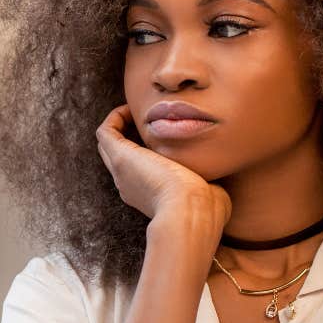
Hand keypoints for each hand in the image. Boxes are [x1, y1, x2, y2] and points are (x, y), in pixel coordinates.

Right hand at [95, 104, 230, 230]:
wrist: (190, 214)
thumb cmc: (205, 210)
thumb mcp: (208, 193)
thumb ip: (209, 185)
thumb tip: (217, 182)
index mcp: (148, 195)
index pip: (139, 169)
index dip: (146, 149)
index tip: (164, 134)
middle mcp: (130, 183)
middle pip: (117, 156)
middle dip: (128, 134)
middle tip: (147, 119)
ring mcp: (122, 170)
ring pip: (108, 144)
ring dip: (119, 124)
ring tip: (137, 111)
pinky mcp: (120, 156)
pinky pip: (105, 132)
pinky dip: (115, 117)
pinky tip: (132, 108)